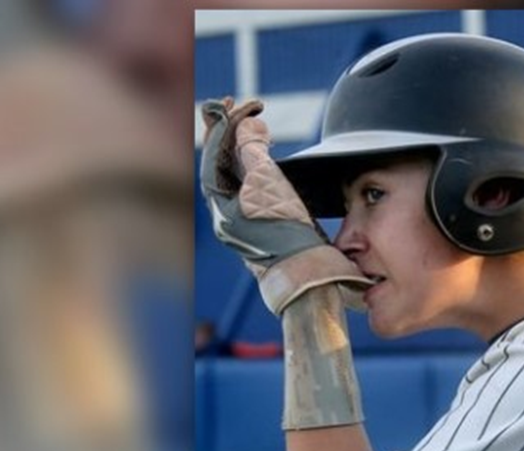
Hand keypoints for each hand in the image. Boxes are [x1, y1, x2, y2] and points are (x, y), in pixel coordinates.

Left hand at [199, 97, 370, 313]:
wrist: (309, 275)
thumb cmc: (288, 233)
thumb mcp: (269, 184)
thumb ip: (253, 150)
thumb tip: (246, 124)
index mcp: (219, 206)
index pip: (214, 155)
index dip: (223, 125)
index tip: (235, 103)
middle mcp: (224, 214)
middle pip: (219, 163)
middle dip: (226, 133)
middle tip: (230, 104)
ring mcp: (241, 221)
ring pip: (234, 175)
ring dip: (242, 146)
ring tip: (253, 124)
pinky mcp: (260, 224)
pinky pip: (250, 186)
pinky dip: (255, 164)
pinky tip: (266, 155)